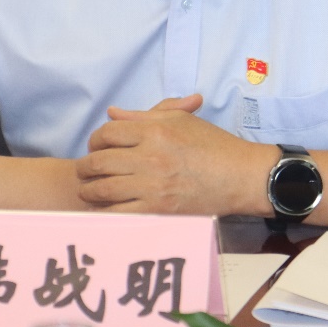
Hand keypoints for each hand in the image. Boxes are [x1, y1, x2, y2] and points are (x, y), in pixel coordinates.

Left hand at [75, 94, 272, 215]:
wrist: (241, 176)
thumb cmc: (213, 145)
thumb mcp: (180, 120)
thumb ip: (143, 115)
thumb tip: (111, 113)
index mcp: (155, 130)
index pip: (107, 132)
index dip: (95, 140)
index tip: (97, 147)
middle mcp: (151, 156)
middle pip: (99, 161)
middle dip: (86, 167)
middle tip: (86, 171)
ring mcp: (153, 186)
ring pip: (103, 189)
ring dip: (90, 191)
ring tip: (91, 191)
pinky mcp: (159, 210)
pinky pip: (118, 213)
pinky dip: (105, 213)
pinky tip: (105, 210)